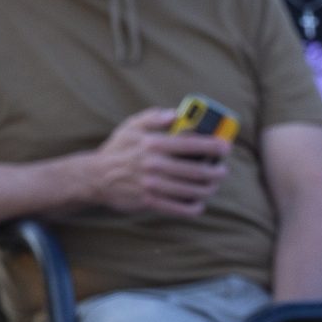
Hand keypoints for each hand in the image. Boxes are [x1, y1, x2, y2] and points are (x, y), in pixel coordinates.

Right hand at [79, 107, 229, 217]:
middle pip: (196, 170)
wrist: (96, 177)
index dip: (212, 146)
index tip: (225, 148)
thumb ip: (153, 117)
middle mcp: (154, 164)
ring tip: (212, 186)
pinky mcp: (149, 202)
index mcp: (153, 143)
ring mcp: (152, 185)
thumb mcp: (131, 126)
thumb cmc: (118, 149)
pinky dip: (193, 207)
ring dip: (207, 189)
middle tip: (222, 171)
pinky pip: (178, 208)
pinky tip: (198, 203)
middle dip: (215, 172)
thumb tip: (176, 114)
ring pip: (191, 190)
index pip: (190, 144)